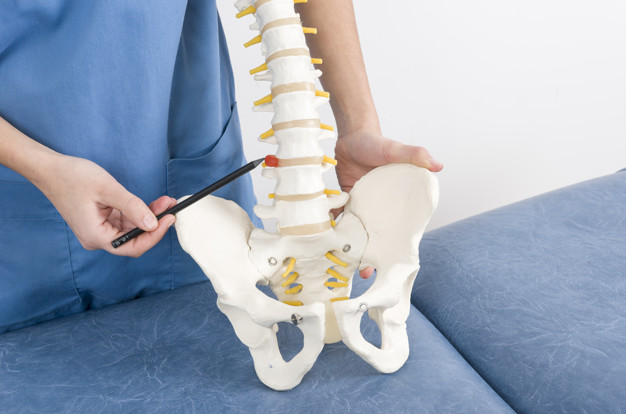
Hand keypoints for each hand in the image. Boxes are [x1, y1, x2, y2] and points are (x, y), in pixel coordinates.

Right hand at [37, 154, 175, 256]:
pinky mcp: (102, 222)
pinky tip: (153, 204)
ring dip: (150, 217)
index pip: (133, 247)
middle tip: (171, 207)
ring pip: (132, 230)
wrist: (50, 169)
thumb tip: (153, 223)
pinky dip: (139, 213)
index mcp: (96, 236)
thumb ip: (132, 207)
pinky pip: (125, 222)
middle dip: (155, 224)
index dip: (154, 235)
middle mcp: (97, 238)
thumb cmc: (72, 177)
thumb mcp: (107, 189)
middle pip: (134, 240)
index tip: (169, 219)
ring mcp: (99, 230)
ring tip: (166, 202)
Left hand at [334, 129, 442, 277]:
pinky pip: (339, 218)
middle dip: (371, 254)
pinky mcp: (345, 201)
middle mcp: (379, 207)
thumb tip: (437, 165)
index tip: (389, 263)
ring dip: (351, 247)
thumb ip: (415, 154)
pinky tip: (326, 241)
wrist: (353, 135)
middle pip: (376, 236)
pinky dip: (334, 229)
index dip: (395, 247)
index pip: (399, 228)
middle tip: (364, 272)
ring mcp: (361, 206)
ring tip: (344, 263)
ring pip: (357, 232)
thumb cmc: (378, 143)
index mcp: (397, 201)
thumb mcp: (395, 149)